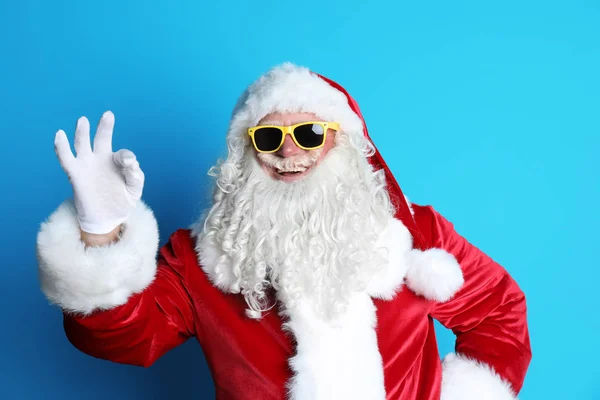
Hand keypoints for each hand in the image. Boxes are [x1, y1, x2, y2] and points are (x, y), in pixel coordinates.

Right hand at [54, 111, 144, 233]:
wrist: (108, 219)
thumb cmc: (122, 200)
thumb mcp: (134, 188)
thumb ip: (135, 174)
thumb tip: (131, 161)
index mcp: (116, 161)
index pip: (123, 154)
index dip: (127, 158)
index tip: (130, 164)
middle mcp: (101, 159)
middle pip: (101, 138)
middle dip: (104, 126)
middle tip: (108, 114)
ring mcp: (87, 165)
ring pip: (82, 144)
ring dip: (82, 132)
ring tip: (83, 120)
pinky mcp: (76, 174)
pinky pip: (66, 158)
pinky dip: (61, 146)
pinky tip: (59, 135)